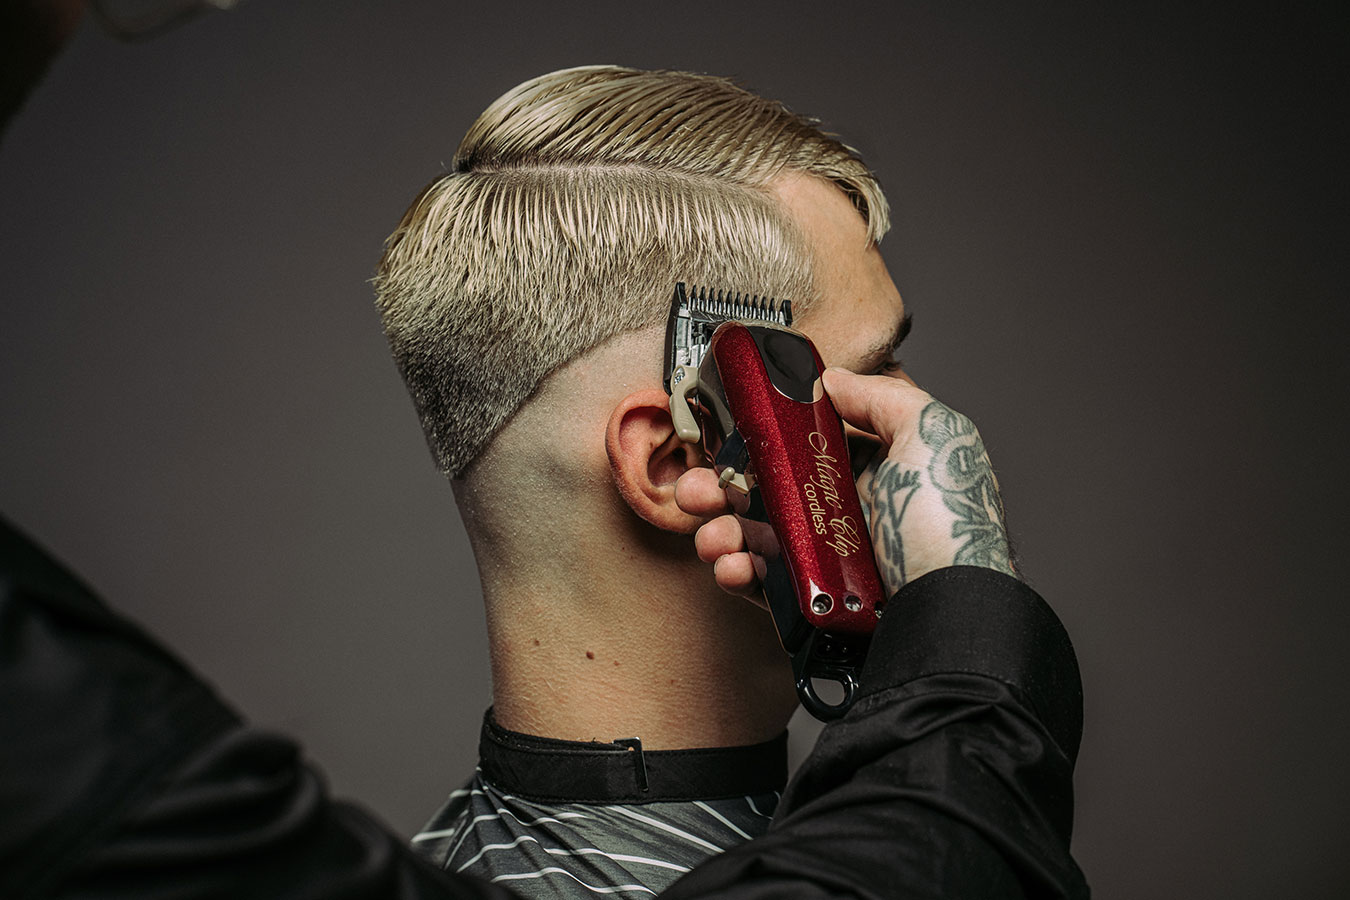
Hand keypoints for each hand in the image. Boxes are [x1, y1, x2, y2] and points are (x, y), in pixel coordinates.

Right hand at [674, 369, 1016, 599]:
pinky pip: (759, 584)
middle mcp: (845, 514)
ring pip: (752, 537)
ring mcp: (824, 560)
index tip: (730, 434)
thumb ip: (882, 397)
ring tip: (715, 535)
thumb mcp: (933, 437)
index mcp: (871, 472)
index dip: (762, 439)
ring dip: (719, 530)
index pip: (803, 447)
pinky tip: (734, 564)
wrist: (948, 615)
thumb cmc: (952, 530)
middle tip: (700, 487)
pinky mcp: (810, 604)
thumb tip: (833, 379)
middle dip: (720, 485)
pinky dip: (734, 572)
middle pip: (764, 491)